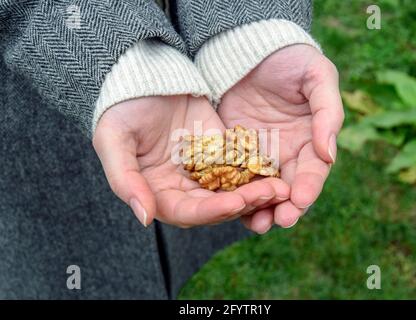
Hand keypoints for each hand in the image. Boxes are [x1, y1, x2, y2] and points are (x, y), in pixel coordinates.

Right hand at [93, 96, 289, 226]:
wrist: (145, 75)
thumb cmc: (121, 108)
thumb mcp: (113, 140)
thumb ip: (125, 180)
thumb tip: (145, 218)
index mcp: (157, 191)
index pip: (187, 211)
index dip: (211, 211)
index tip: (235, 203)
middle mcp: (184, 186)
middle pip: (217, 206)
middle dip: (243, 203)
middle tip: (270, 195)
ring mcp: (205, 170)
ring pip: (234, 190)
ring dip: (256, 192)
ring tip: (280, 188)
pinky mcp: (222, 152)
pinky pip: (242, 166)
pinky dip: (258, 171)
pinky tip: (277, 170)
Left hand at [218, 44, 343, 231]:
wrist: (252, 50)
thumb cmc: (291, 60)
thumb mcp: (317, 77)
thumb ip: (328, 113)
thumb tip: (329, 154)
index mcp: (311, 140)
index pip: (313, 170)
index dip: (309, 186)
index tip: (300, 200)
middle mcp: (287, 153)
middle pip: (289, 188)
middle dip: (286, 207)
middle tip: (280, 221)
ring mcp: (260, 156)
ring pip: (263, 190)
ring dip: (261, 209)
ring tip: (257, 224)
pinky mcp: (234, 153)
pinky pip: (236, 177)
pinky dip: (235, 194)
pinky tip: (231, 207)